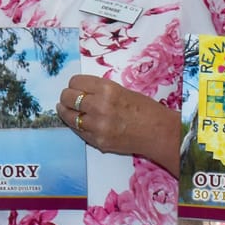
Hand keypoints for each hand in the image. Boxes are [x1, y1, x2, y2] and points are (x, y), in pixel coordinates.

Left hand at [59, 75, 174, 162]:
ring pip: (68, 116)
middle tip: (68, 98)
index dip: (73, 85)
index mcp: (106, 89)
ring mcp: (97, 126)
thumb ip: (99, 90)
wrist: (158, 133)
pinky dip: (77, 126)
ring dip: (66, 112)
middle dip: (66, 97)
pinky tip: (80, 122)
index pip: (75, 82)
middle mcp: (99, 106)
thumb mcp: (120, 90)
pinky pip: (78, 132)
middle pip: (67, 98)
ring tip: (67, 110)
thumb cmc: (144, 109)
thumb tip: (79, 90)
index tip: (74, 87)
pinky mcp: (97, 142)